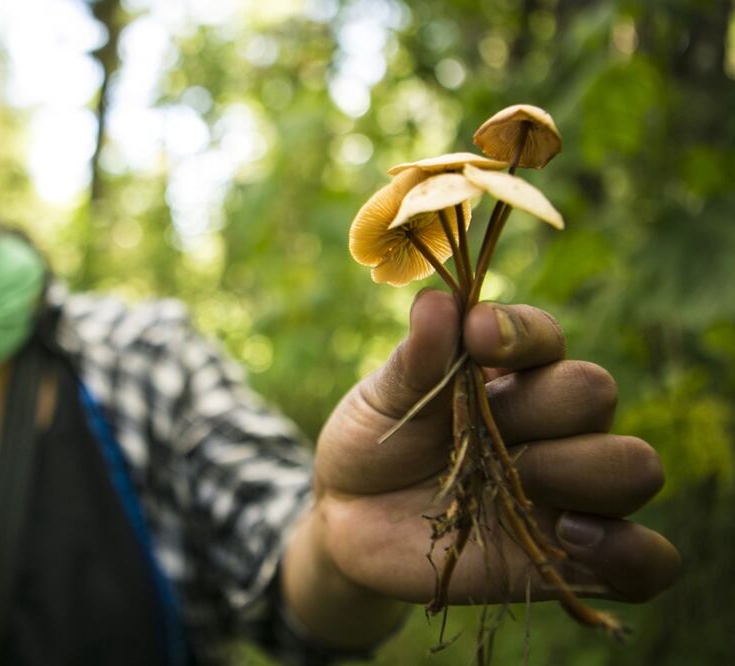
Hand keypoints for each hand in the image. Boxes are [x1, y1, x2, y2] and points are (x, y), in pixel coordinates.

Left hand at [287, 290, 678, 643]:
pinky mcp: (576, 559)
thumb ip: (416, 359)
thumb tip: (439, 301)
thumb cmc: (374, 444)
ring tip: (517, 484)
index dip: (521, 333)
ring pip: (633, 467)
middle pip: (595, 392)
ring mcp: (569, 491)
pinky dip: (630, 551)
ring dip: (578, 471)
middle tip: (479, 437)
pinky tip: (569, 537)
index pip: (546, 337)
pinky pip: (649, 561)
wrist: (350, 521)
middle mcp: (553, 424)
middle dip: (538, 407)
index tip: (477, 335)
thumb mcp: (381, 400)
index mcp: (510, 372)